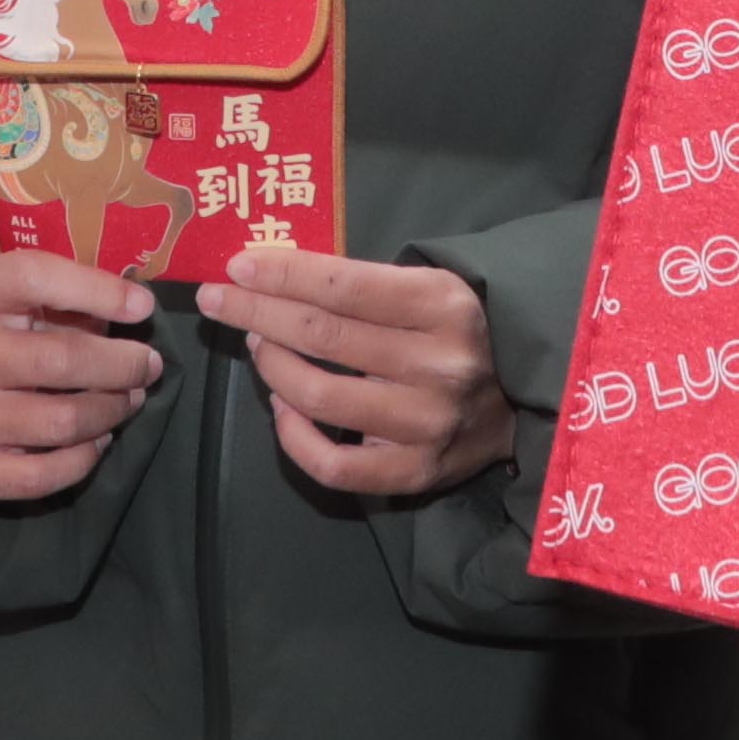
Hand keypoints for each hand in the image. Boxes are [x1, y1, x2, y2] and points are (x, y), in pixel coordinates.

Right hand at [0, 248, 158, 504]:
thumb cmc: (21, 336)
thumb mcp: (44, 301)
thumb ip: (82, 297)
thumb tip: (137, 307)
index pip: (33, 278)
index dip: (96, 290)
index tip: (143, 308)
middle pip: (59, 359)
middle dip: (122, 366)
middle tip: (148, 368)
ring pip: (59, 421)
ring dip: (109, 413)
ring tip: (128, 402)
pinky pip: (38, 476)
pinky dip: (81, 461)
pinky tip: (96, 442)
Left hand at [201, 245, 514, 499]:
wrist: (520, 400)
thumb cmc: (457, 332)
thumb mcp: (429, 288)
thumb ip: (363, 283)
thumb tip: (272, 275)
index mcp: (444, 306)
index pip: (343, 287)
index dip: (282, 275)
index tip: (237, 266)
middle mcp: (439, 365)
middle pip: (322, 336)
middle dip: (256, 313)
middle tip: (217, 300)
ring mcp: (428, 424)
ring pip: (319, 397)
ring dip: (272, 366)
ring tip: (257, 345)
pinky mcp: (417, 473)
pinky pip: (334, 464)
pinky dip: (293, 437)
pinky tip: (281, 408)